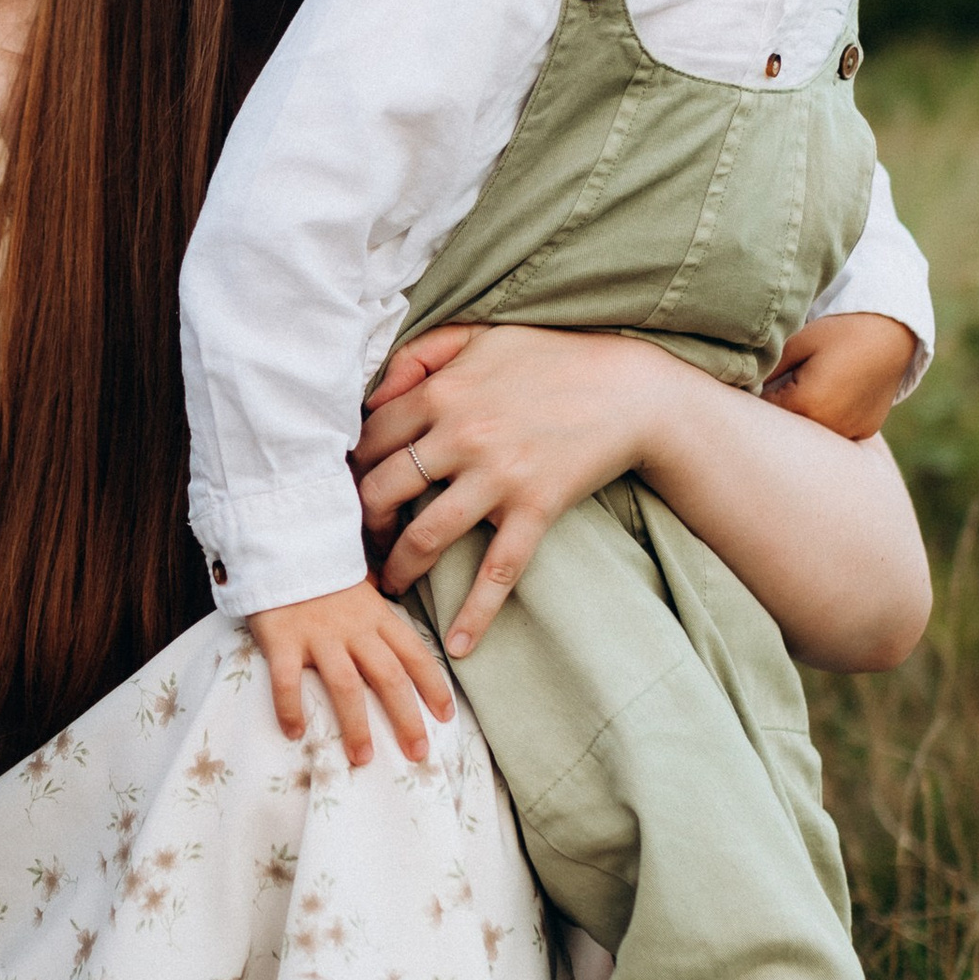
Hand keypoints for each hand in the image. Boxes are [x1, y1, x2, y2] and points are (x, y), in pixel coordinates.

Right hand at [247, 581, 452, 768]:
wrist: (277, 543)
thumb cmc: (320, 575)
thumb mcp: (360, 589)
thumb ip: (378, 616)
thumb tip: (399, 640)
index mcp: (377, 616)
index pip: (414, 654)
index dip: (434, 686)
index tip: (447, 717)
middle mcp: (353, 629)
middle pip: (389, 677)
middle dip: (406, 718)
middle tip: (417, 753)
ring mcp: (318, 635)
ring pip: (346, 685)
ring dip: (356, 725)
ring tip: (362, 758)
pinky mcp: (283, 638)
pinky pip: (288, 679)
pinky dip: (290, 707)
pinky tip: (294, 733)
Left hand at [354, 323, 679, 655]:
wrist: (630, 389)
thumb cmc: (551, 358)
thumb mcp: (479, 335)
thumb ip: (419, 355)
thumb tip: (374, 393)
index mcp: (441, 393)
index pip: (370, 439)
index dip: (351, 470)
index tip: (348, 490)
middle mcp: (461, 435)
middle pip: (383, 491)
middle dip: (363, 524)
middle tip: (361, 542)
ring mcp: (498, 476)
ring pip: (425, 536)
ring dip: (399, 569)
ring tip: (390, 585)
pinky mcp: (535, 508)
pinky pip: (498, 570)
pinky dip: (476, 612)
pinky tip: (459, 644)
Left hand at [761, 310, 916, 441]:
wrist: (893, 332)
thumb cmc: (841, 332)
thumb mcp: (799, 343)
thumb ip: (768, 368)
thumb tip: (745, 384)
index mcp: (807, 405)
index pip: (765, 412)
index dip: (760, 395)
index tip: (760, 380)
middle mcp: (829, 426)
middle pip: (789, 426)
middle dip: (781, 406)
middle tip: (788, 379)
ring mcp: (850, 431)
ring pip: (812, 430)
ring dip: (806, 415)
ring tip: (814, 384)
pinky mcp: (865, 430)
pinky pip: (836, 429)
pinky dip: (830, 417)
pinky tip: (835, 393)